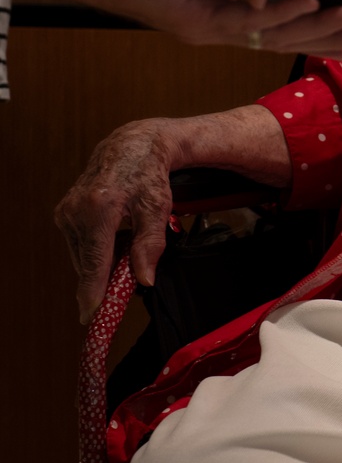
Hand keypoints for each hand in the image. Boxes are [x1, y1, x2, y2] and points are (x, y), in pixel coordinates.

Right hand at [57, 103, 296, 321]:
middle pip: (88, 263)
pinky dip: (96, 248)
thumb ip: (150, 245)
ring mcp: (66, 211)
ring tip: (125, 240)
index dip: (92, 293)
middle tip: (132, 269)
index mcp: (99, 209)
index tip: (89, 316)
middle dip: (107, 275)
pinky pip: (80, 244)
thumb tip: (143, 280)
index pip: (93, 263)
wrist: (131, 146)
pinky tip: (113, 235)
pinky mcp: (63, 212)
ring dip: (102, 260)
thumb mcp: (157, 208)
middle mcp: (75, 210)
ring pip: (82, 256)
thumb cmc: (147, 175)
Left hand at [74, 0, 341, 54]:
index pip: (280, 27)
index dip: (318, 28)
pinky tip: (310, 5)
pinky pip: (248, 21)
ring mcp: (209, 30)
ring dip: (317, 30)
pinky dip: (281, 13)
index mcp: (222, 16)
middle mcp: (220, 29)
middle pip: (288, 40)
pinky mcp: (196, 21)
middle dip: (332, 39)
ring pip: (274, 36)